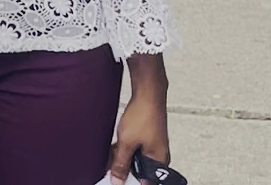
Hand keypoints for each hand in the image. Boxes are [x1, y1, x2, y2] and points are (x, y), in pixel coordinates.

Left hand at [108, 56, 169, 182]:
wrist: (148, 94)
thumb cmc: (143, 115)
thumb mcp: (126, 142)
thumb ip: (121, 163)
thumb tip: (117, 180)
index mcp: (158, 161)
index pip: (145, 182)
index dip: (129, 182)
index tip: (115, 179)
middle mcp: (159, 156)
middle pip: (139, 171)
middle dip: (124, 169)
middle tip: (110, 164)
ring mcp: (153, 147)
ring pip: (135, 160)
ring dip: (122, 158)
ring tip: (113, 150)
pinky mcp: (148, 139)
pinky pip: (135, 150)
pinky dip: (124, 150)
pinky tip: (115, 145)